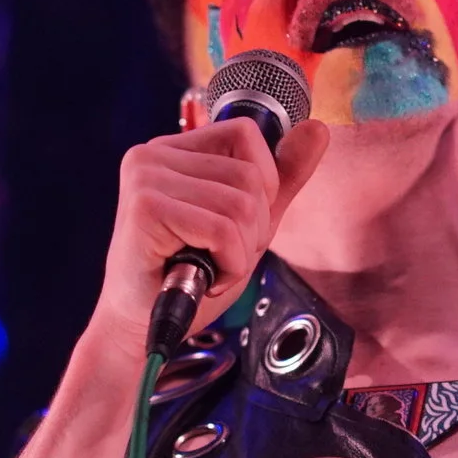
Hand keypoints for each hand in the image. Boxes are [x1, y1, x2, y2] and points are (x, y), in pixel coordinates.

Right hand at [91, 117, 330, 341]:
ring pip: (242, 204)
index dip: (262, 185)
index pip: (246, 135)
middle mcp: (153, 154)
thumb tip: (317, 130)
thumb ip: (283, 177)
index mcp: (173, 149)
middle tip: (217, 256)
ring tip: (208, 268)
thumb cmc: (188, 275)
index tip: (233, 225)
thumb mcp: (248, 222)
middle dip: (253, 229)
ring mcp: (146, 178)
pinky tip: (204, 278)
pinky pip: (223, 229)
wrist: (141, 327)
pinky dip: (229, 266)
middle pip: (249, 175)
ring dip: (241, 252)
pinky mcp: (146, 208)